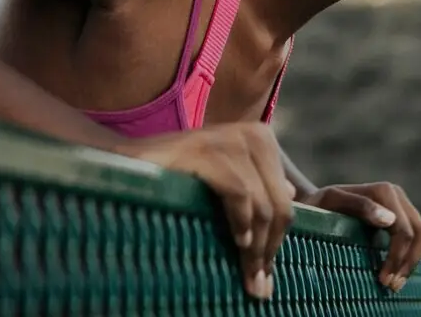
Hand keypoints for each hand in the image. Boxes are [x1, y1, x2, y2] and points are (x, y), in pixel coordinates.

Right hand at [116, 123, 295, 300]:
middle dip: (269, 251)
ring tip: (247, 274)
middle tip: (258, 286)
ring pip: (262, 206)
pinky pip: (239, 193)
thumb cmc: (179, 175)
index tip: (266, 277)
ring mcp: (229, 139)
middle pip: (279, 206)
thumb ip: (258, 186)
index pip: (285, 202)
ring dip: (256, 248)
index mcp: (263, 140)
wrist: (127, 161)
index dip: (277, 242)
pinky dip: (241, 221)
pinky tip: (237, 240)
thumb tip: (293, 195)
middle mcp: (253, 135)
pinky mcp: (206, 151)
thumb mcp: (226, 178)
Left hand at [301, 182, 420, 292]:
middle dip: (408, 262)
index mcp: (384, 191)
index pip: (402, 231)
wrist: (317, 202)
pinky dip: (410, 257)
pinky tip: (396, 272)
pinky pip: (416, 238)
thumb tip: (389, 220)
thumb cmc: (320, 204)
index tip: (383, 279)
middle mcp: (397, 195)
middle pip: (419, 234)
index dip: (396, 257)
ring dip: (412, 262)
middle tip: (391, 285)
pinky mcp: (401, 216)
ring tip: (395, 283)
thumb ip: (359, 205)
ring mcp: (402, 205)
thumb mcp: (331, 201)